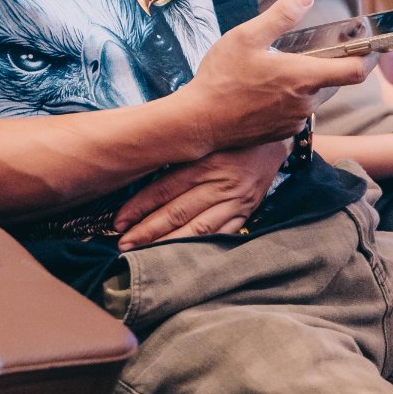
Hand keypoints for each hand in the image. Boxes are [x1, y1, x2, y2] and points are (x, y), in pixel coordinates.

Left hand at [115, 141, 289, 246]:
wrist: (274, 140)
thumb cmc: (230, 136)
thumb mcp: (203, 137)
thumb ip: (177, 153)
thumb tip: (138, 164)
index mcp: (204, 161)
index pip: (164, 188)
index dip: (139, 206)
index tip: (118, 221)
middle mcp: (220, 183)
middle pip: (177, 212)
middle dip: (147, 231)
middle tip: (122, 245)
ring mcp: (235, 201)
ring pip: (197, 229)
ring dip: (167, 245)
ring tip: (144, 255)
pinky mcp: (246, 212)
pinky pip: (220, 235)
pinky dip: (199, 248)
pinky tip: (180, 257)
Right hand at [184, 0, 371, 152]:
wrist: (200, 121)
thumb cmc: (222, 77)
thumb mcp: (247, 37)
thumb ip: (281, 16)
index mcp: (303, 77)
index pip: (355, 72)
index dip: (370, 58)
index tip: (373, 46)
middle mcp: (306, 103)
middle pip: (333, 83)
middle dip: (327, 66)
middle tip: (307, 51)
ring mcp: (295, 121)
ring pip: (313, 98)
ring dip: (306, 83)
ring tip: (277, 70)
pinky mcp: (282, 134)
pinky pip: (297, 113)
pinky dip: (290, 99)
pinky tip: (265, 91)